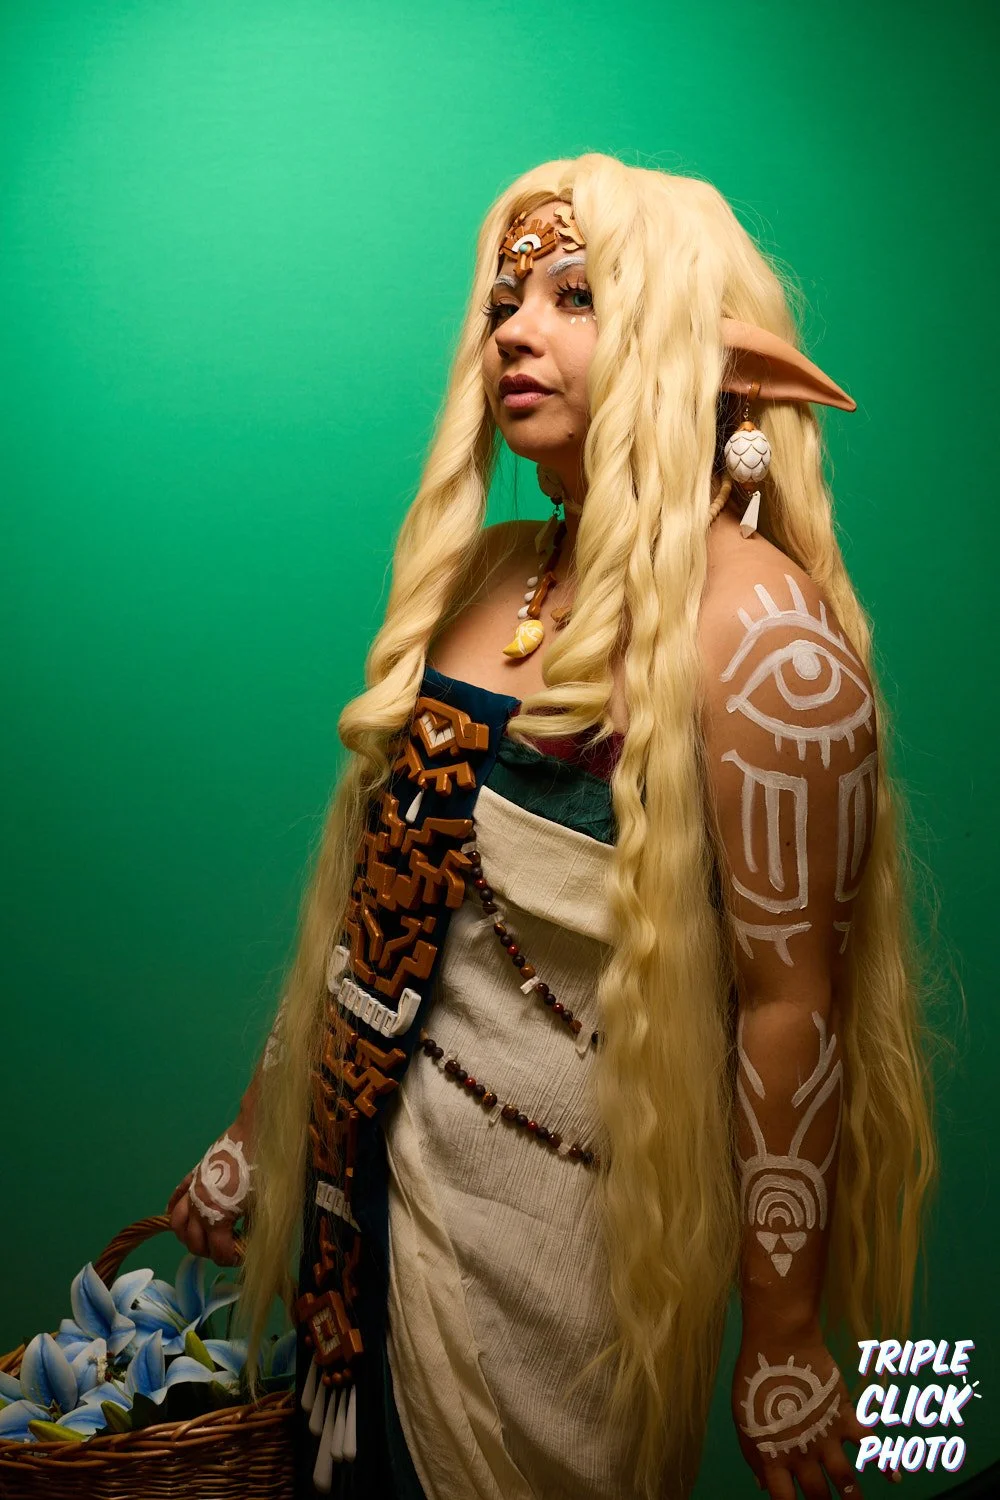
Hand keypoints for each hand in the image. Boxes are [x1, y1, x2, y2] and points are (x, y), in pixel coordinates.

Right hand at [166, 1123, 254, 1266]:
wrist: (258, 1130)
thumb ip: (256, 1229)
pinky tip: (178, 1215)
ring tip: (204, 1239)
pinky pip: (176, 1195)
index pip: (218, 1252)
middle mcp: (199, 1206)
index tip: (243, 1256)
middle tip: (227, 1248)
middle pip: (194, 1242)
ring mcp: (194, 1189)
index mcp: (218, 1217)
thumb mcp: (268, 1205)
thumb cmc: (267, 1168)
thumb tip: (251, 1243)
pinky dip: (174, 1209)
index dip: (231, 1260)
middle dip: (210, 1252)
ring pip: (178, 1223)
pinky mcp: (194, 1173)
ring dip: (189, 1236)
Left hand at [732, 1331, 897, 1497]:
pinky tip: (896, 1477)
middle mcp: (802, 1453)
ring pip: (845, 1479)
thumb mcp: (743, 1419)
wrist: (780, 1343)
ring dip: (854, 1499)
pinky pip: (869, 1444)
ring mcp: (826, 1437)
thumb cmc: (755, 1378)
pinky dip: (885, 1462)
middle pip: (817, 1496)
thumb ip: (753, 1454)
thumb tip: (762, 1485)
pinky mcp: (844, 1417)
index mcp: (774, 1456)